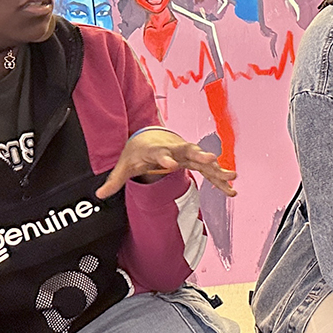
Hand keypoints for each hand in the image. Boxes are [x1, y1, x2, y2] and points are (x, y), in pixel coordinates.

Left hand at [97, 129, 236, 198]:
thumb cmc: (138, 151)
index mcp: (157, 149)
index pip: (161, 153)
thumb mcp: (125, 164)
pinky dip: (220, 179)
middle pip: (189, 151)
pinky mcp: (194, 162)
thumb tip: (99, 195)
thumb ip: (115, 180)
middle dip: (201, 155)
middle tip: (211, 160)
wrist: (150, 136)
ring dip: (217, 168)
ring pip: (204, 161)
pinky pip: (209, 171)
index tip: (171, 164)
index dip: (165, 158)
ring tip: (232, 175)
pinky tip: (231, 189)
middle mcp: (175, 149)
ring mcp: (187, 155)